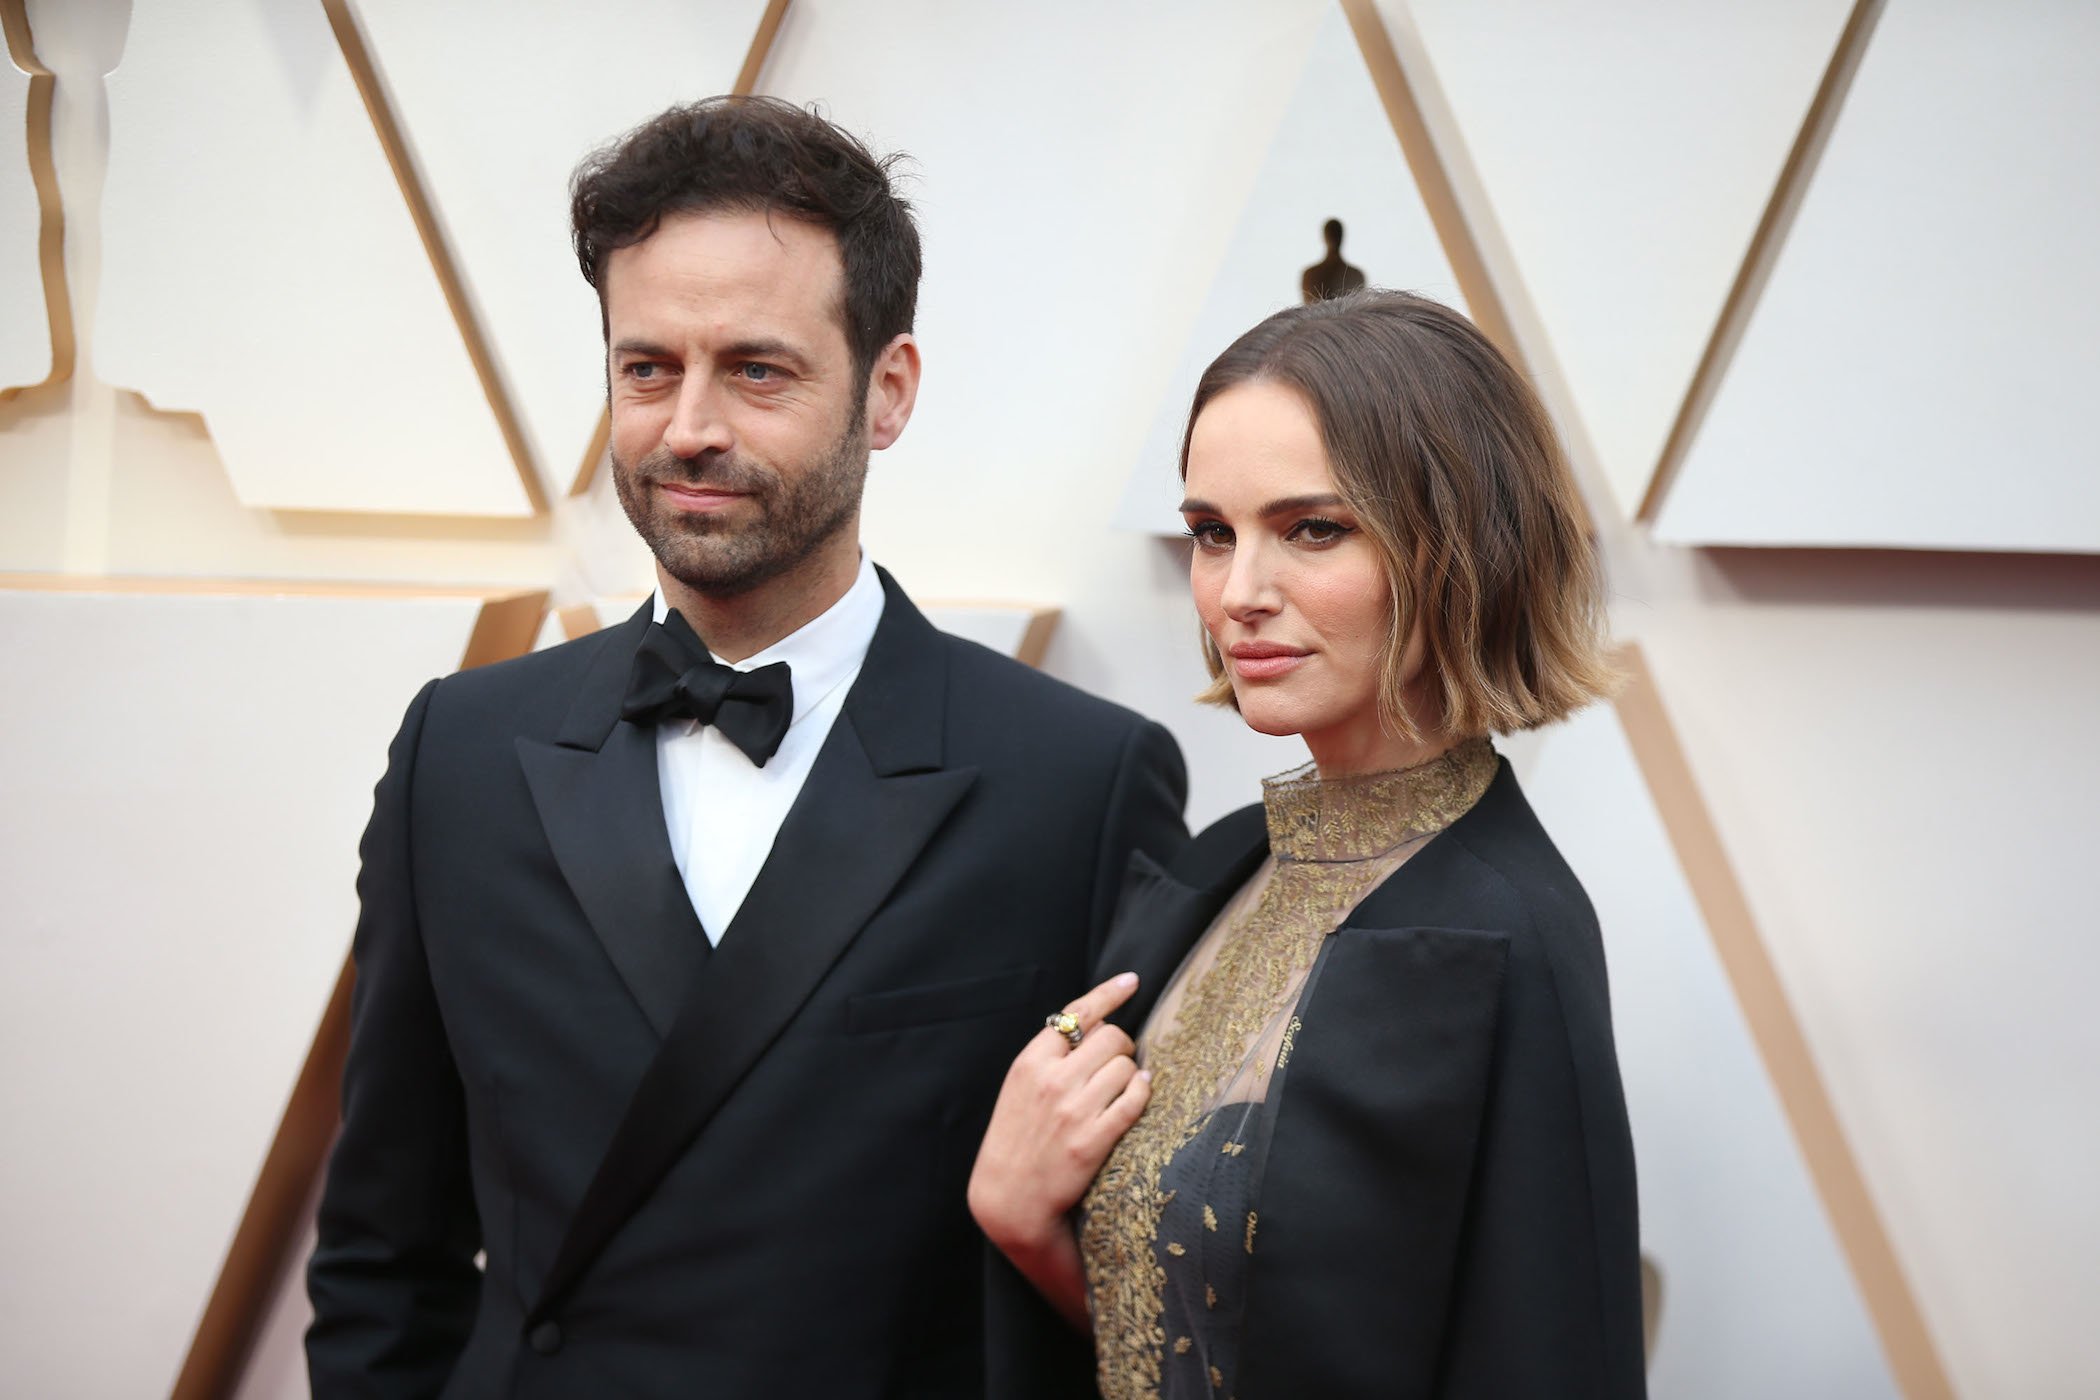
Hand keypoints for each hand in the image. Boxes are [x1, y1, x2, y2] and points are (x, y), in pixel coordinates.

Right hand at [969, 971, 1149, 1260]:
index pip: (1077, 1013)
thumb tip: (1097, 1024)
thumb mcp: (1021, 1087)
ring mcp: (1074, 1110)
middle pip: (1113, 1037)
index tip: (1132, 980)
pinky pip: (1134, 1101)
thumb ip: (1051, 1056)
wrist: (1009, 1198)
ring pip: (1128, 1067)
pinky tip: (1138, 1095)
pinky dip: (1141, 1093)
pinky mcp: (1093, 1140)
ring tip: (1119, 1089)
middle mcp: (1053, 1081)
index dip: (1109, 993)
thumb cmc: (1017, 1138)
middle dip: (1122, 1046)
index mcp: (1031, 1062)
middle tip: (1117, 1062)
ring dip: (1131, 1074)